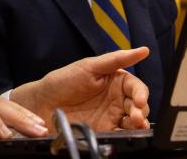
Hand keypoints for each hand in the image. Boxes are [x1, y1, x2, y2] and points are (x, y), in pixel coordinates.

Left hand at [10, 47, 151, 132]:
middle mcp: (116, 99)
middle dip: (140, 111)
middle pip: (138, 106)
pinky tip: (126, 133)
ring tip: (134, 125)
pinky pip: (121, 134)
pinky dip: (128, 135)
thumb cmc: (63, 81)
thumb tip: (143, 50)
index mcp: (114, 81)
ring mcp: (111, 116)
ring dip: (138, 124)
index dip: (141, 94)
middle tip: (135, 116)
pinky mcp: (105, 131)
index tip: (139, 100)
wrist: (42, 104)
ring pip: (134, 122)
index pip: (136, 87)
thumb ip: (116, 59)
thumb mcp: (89, 66)